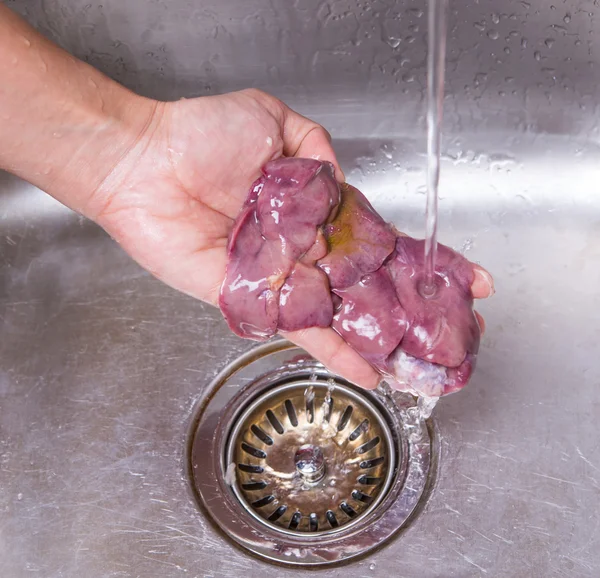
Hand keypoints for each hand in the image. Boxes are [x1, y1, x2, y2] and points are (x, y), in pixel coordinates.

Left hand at [86, 89, 492, 388]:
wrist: (145, 163)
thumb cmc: (200, 134)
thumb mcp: (274, 119)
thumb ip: (317, 147)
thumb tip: (338, 183)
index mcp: (314, 208)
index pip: (379, 238)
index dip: (420, 257)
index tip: (461, 274)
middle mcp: (304, 246)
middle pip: (369, 284)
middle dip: (415, 305)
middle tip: (458, 326)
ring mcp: (283, 276)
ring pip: (342, 314)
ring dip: (384, 337)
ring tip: (424, 362)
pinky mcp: (254, 299)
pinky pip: (300, 329)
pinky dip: (333, 352)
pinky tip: (365, 370)